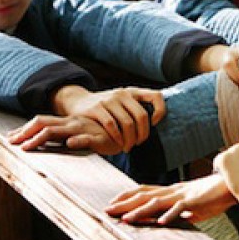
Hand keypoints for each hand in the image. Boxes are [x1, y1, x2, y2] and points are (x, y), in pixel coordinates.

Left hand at [7, 114, 123, 154]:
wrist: (125, 131)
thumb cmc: (100, 135)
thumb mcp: (79, 135)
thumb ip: (64, 137)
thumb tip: (47, 143)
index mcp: (66, 123)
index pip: (40, 122)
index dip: (24, 129)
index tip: (10, 138)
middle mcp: (71, 124)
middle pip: (43, 124)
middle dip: (25, 133)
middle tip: (11, 142)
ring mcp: (82, 130)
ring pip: (58, 131)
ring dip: (41, 138)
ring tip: (28, 146)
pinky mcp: (97, 139)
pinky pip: (86, 139)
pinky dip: (77, 141)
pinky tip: (70, 143)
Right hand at [51, 86, 165, 150]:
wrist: (78, 101)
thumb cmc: (106, 107)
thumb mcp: (122, 102)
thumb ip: (136, 108)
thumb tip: (157, 123)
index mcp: (132, 92)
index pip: (156, 96)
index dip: (160, 110)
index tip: (155, 123)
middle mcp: (122, 94)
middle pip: (141, 116)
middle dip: (142, 134)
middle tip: (138, 144)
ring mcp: (109, 100)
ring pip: (127, 123)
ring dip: (130, 139)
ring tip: (127, 147)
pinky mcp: (96, 108)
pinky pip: (112, 125)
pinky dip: (117, 137)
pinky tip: (117, 143)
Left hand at [105, 174, 235, 224]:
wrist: (230, 186)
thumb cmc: (211, 196)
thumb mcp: (189, 206)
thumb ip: (176, 212)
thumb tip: (163, 221)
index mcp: (171, 191)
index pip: (144, 190)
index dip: (127, 195)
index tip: (113, 202)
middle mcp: (173, 191)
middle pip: (144, 195)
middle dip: (125, 204)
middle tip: (107, 210)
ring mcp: (182, 195)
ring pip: (157, 202)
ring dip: (140, 211)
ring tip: (127, 219)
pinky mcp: (194, 201)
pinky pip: (180, 209)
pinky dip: (170, 215)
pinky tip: (160, 223)